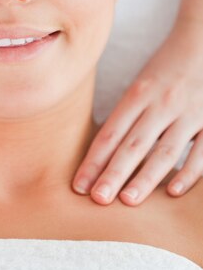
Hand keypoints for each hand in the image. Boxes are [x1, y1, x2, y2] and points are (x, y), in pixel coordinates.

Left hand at [72, 18, 202, 204]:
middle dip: (114, 173)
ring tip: (128, 201)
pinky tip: (173, 191)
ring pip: (165, 151)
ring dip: (146, 177)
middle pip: (133, 144)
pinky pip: (202, 151)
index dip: (93, 160)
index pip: (110, 134)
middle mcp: (161, 104)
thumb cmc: (166, 68)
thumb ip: (126, 115)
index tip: (79, 185)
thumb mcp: (141, 84)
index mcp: (138, 94)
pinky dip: (188, 172)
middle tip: (97, 199)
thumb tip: (102, 152)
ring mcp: (188, 113)